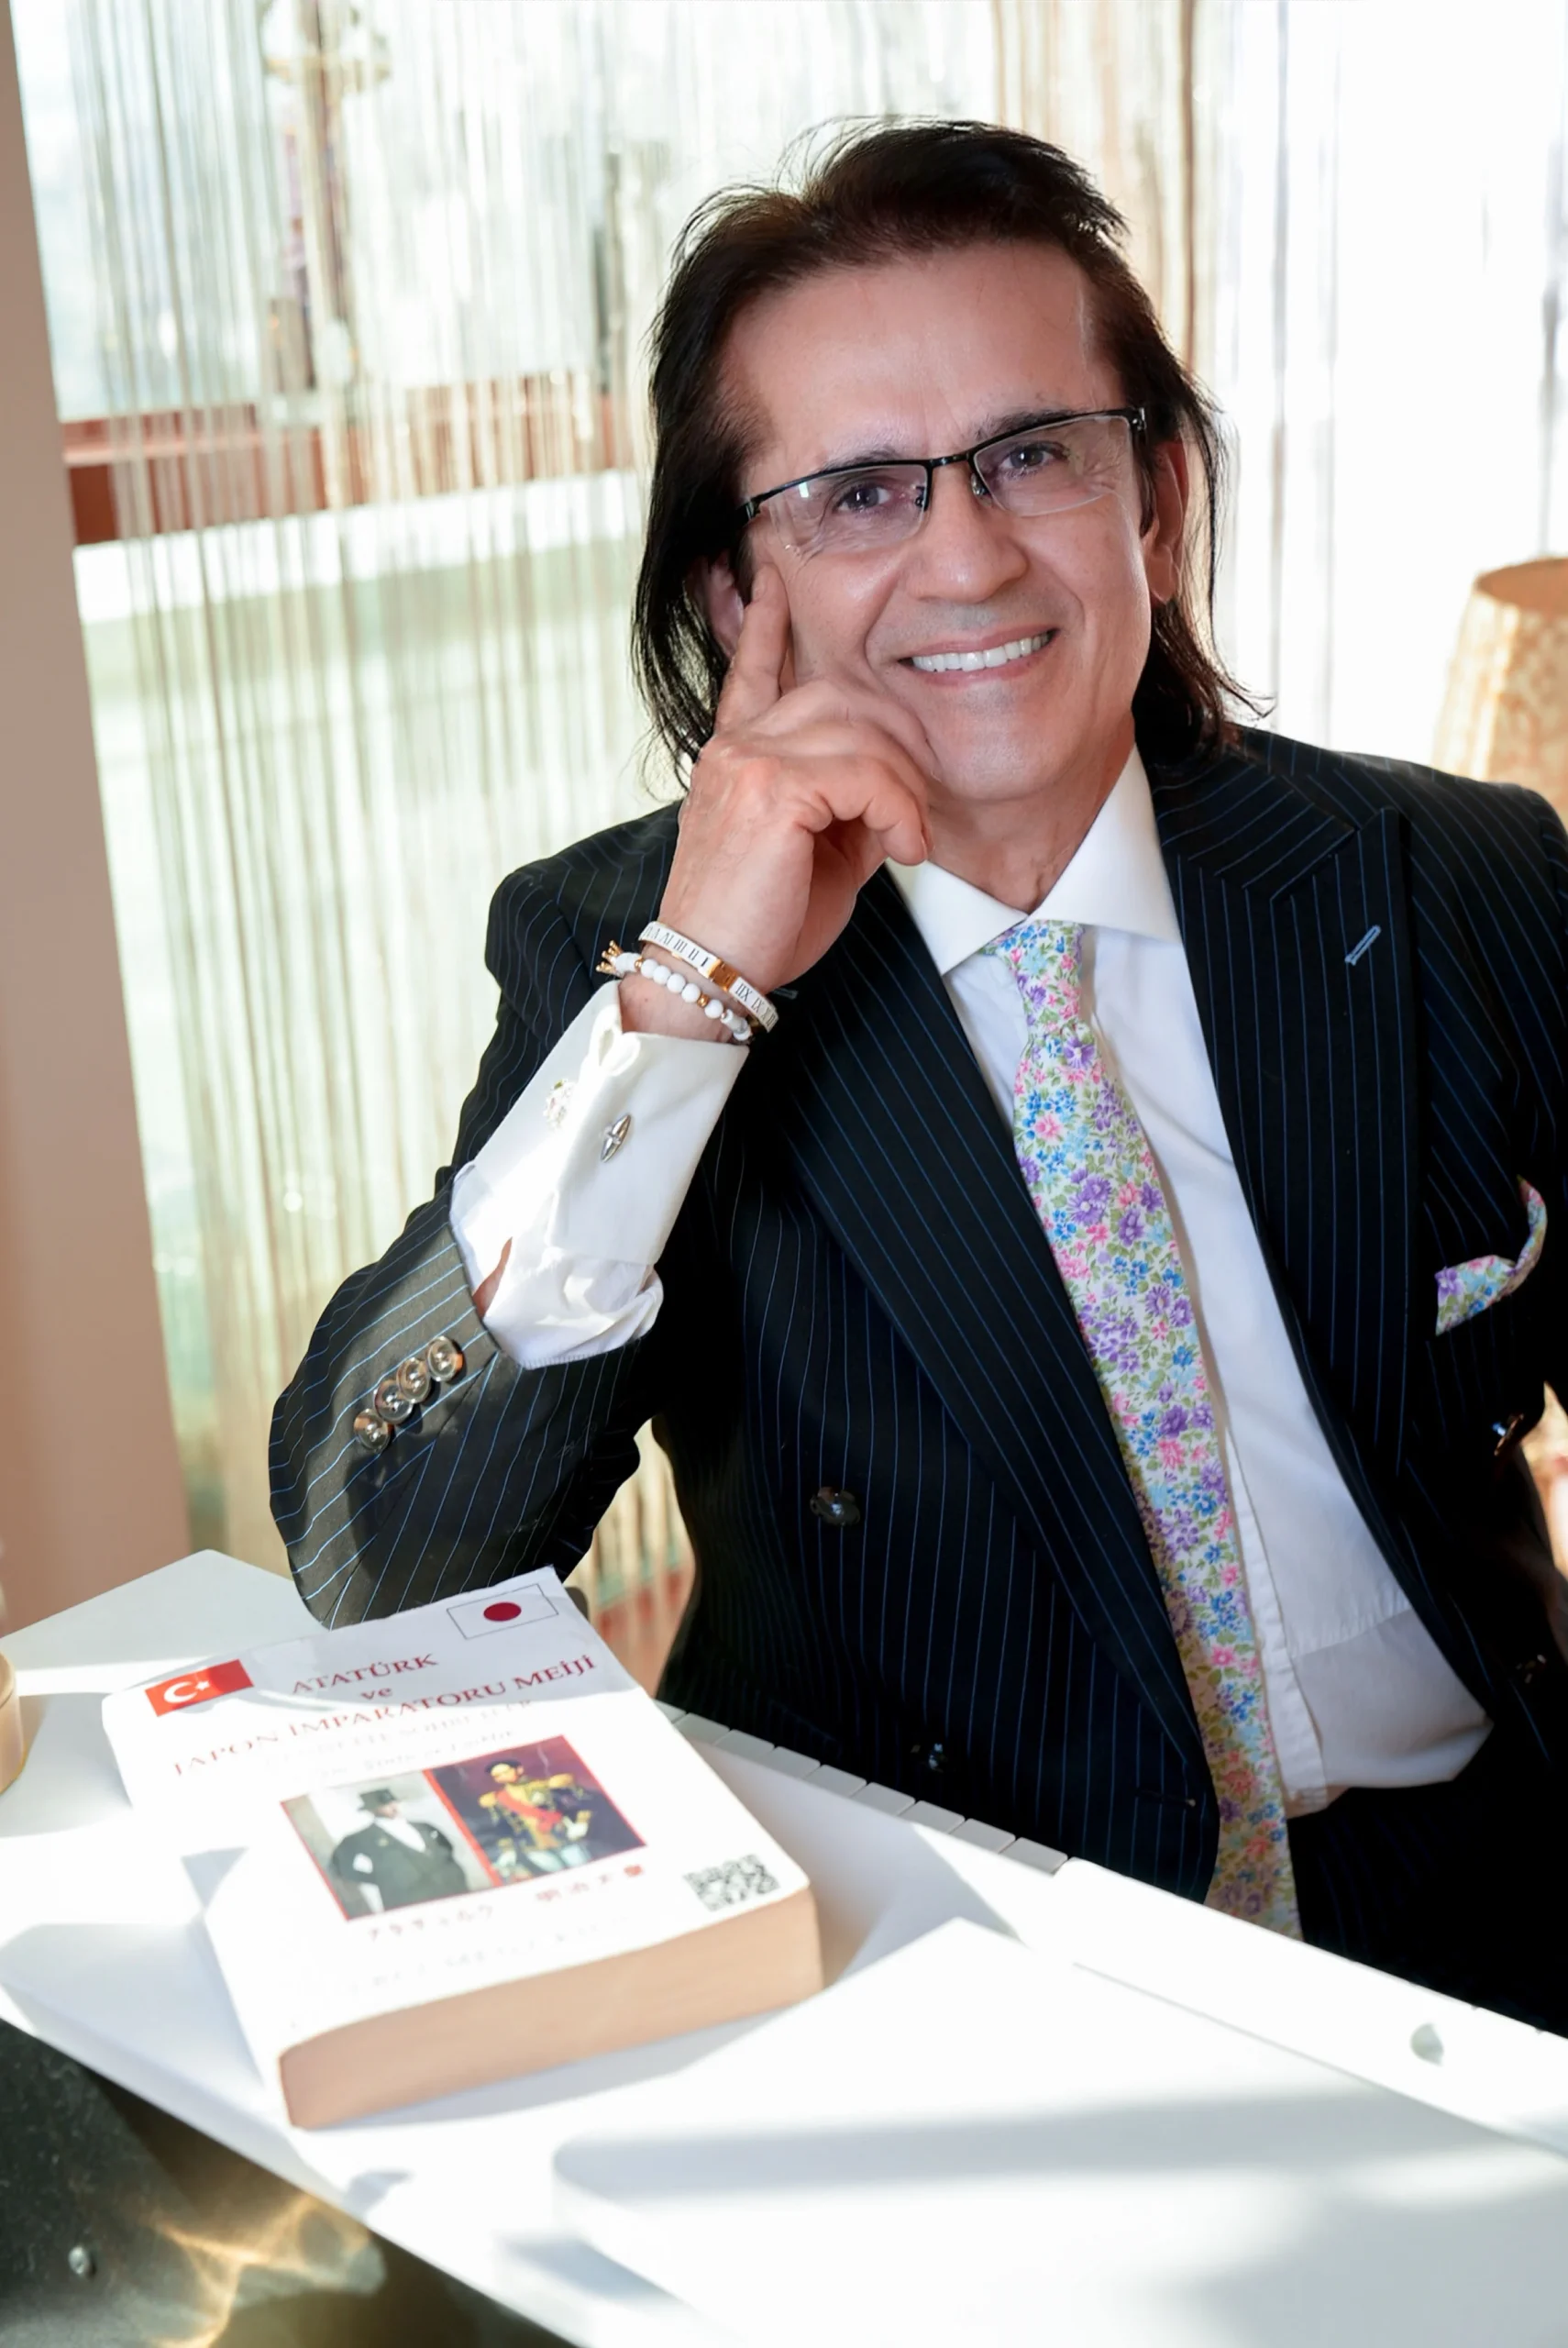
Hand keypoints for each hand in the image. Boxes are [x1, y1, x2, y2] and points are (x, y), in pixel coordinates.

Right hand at [622, 566, 933, 1034]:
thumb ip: (847, 808)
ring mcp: (748, 760)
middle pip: (838, 698)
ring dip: (902, 786)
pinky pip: (866, 774)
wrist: (708, 974)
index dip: (764, 625)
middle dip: (894, 746)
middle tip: (911, 811)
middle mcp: (735, 746)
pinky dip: (900, 810)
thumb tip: (895, 797)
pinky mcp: (770, 788)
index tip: (770, 578)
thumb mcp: (816, 854)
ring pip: (860, 732)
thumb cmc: (759, 926)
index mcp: (734, 755)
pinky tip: (905, 849)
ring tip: (908, 839)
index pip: (752, 671)